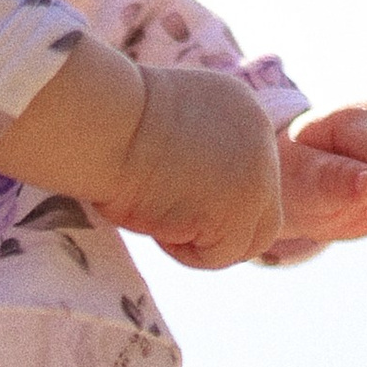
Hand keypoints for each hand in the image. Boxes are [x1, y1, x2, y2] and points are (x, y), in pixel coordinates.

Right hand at [113, 66, 284, 269]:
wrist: (103, 124)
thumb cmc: (109, 128)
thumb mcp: (166, 130)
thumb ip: (196, 154)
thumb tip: (193, 201)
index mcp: (242, 111)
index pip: (249, 176)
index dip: (212, 199)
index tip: (169, 194)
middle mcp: (262, 138)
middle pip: (260, 210)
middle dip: (216, 227)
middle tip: (166, 218)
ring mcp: (260, 175)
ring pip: (247, 239)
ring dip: (203, 243)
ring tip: (158, 220)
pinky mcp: (243, 208)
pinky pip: (221, 255)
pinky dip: (186, 252)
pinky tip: (157, 222)